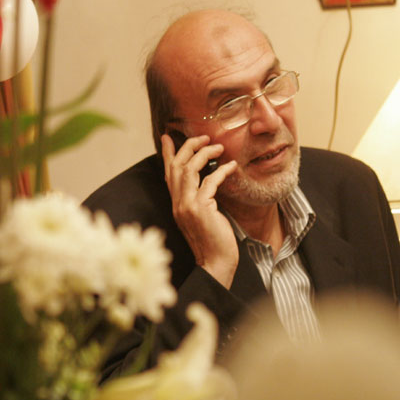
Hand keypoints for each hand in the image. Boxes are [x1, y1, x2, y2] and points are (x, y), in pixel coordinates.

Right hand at [161, 133, 239, 287]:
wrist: (215, 263)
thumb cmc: (213, 241)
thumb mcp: (201, 216)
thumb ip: (198, 199)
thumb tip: (205, 182)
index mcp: (176, 204)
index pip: (168, 173)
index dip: (168, 154)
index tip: (168, 136)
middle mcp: (178, 203)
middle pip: (177, 166)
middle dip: (188, 147)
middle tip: (202, 137)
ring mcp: (187, 206)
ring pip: (189, 169)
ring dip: (204, 154)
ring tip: (218, 147)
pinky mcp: (201, 209)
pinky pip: (209, 182)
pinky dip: (221, 171)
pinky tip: (231, 167)